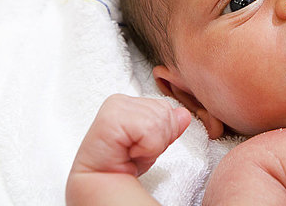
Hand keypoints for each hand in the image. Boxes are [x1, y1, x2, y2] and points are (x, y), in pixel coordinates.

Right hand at [70, 94, 190, 176]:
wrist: (101, 184)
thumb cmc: (122, 163)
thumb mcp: (154, 143)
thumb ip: (169, 126)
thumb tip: (184, 114)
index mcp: (131, 102)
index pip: (166, 107)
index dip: (163, 132)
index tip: (142, 146)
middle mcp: (121, 100)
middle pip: (165, 112)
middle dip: (158, 138)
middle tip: (136, 150)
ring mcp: (115, 106)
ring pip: (159, 120)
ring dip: (151, 145)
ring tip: (132, 151)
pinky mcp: (112, 117)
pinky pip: (150, 129)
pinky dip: (147, 147)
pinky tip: (129, 152)